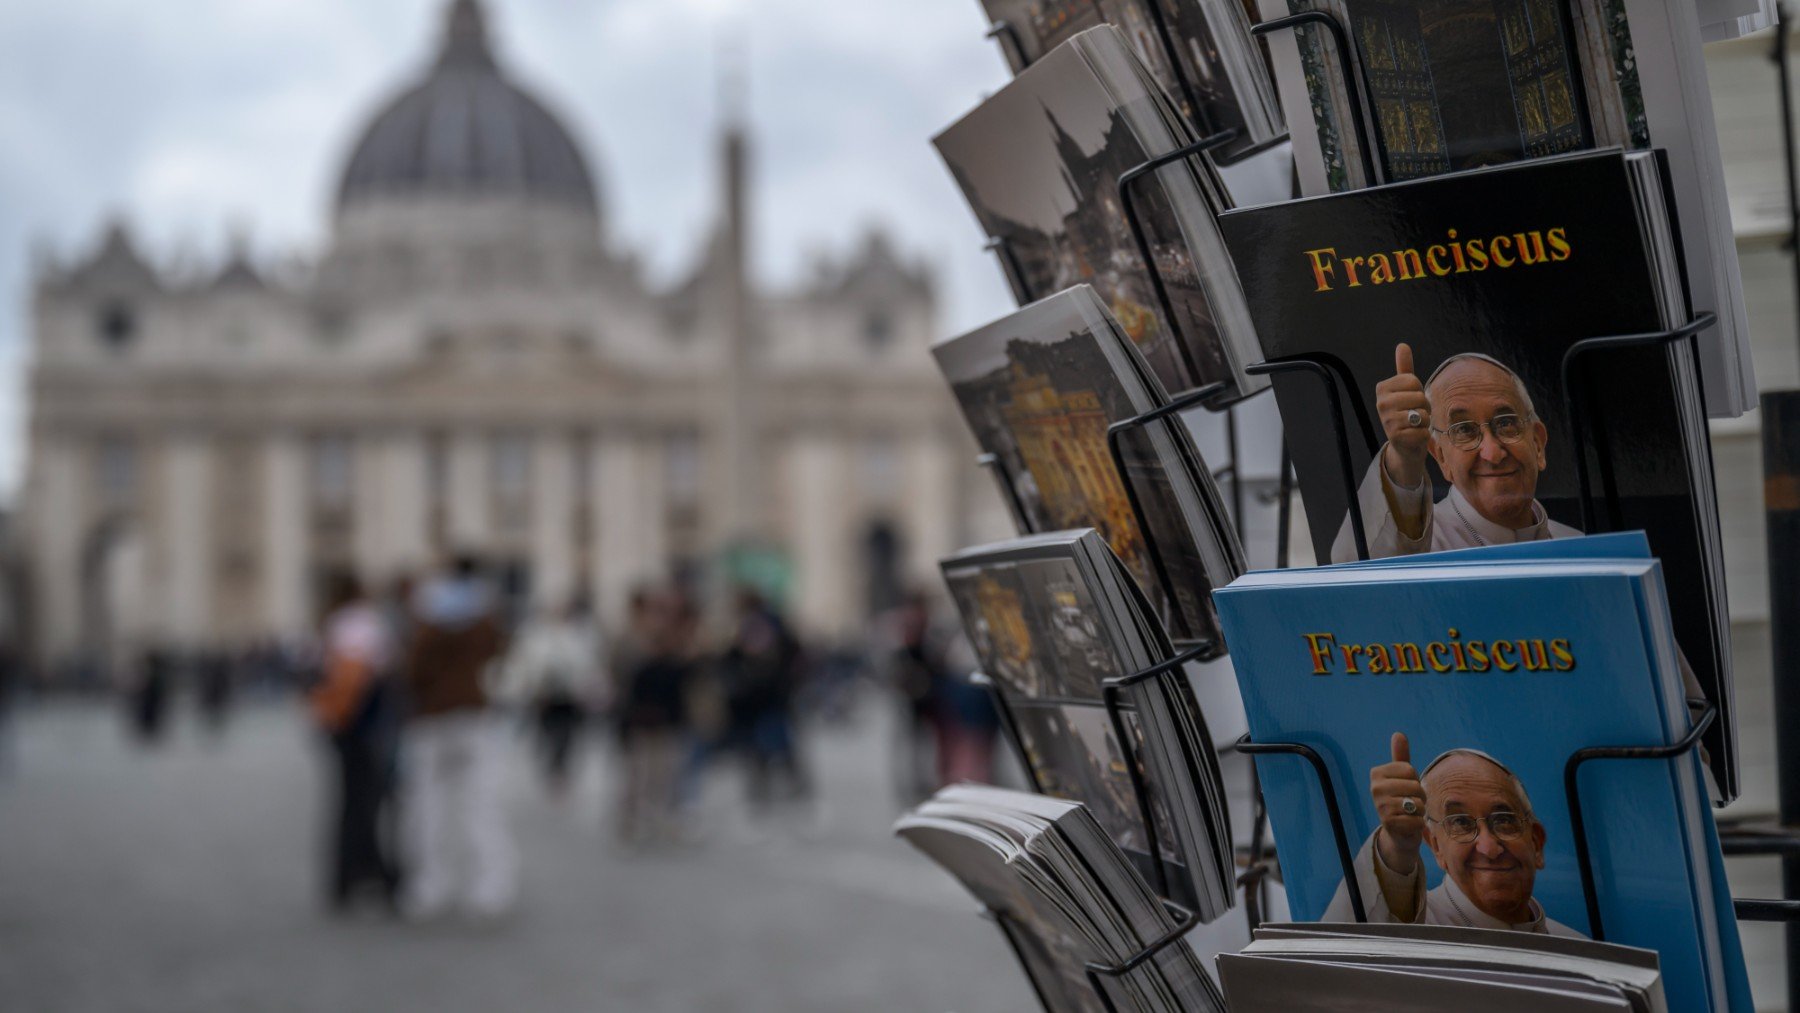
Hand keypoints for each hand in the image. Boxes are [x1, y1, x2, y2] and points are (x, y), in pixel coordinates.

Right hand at [1371, 731, 1425, 872]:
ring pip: (1417, 803)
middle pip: (1415, 785)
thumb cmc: (1401, 798)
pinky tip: (1408, 824)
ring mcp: (1380, 807)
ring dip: (1420, 811)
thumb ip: (1400, 756)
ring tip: (1410, 813)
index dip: (1414, 779)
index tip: (1406, 787)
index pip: (1409, 769)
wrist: (1398, 831)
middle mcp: (1375, 789)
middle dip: (1420, 796)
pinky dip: (1418, 824)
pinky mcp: (1389, 824)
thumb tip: (1398, 734)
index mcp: (1376, 774)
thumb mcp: (1401, 777)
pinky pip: (1417, 820)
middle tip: (1410, 803)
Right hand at [1377, 343, 1430, 488]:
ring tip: (1415, 425)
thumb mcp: (1406, 390)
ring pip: (1422, 414)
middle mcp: (1381, 404)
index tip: (1411, 400)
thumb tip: (1402, 345)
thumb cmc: (1407, 413)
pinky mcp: (1396, 437)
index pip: (1413, 380)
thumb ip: (1404, 368)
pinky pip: (1422, 431)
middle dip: (1424, 407)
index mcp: (1382, 388)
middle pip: (1419, 396)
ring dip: (1424, 422)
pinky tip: (1413, 436)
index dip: (1419, 390)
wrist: (1404, 445)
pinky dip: (1423, 435)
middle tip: (1415, 414)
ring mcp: (1387, 421)